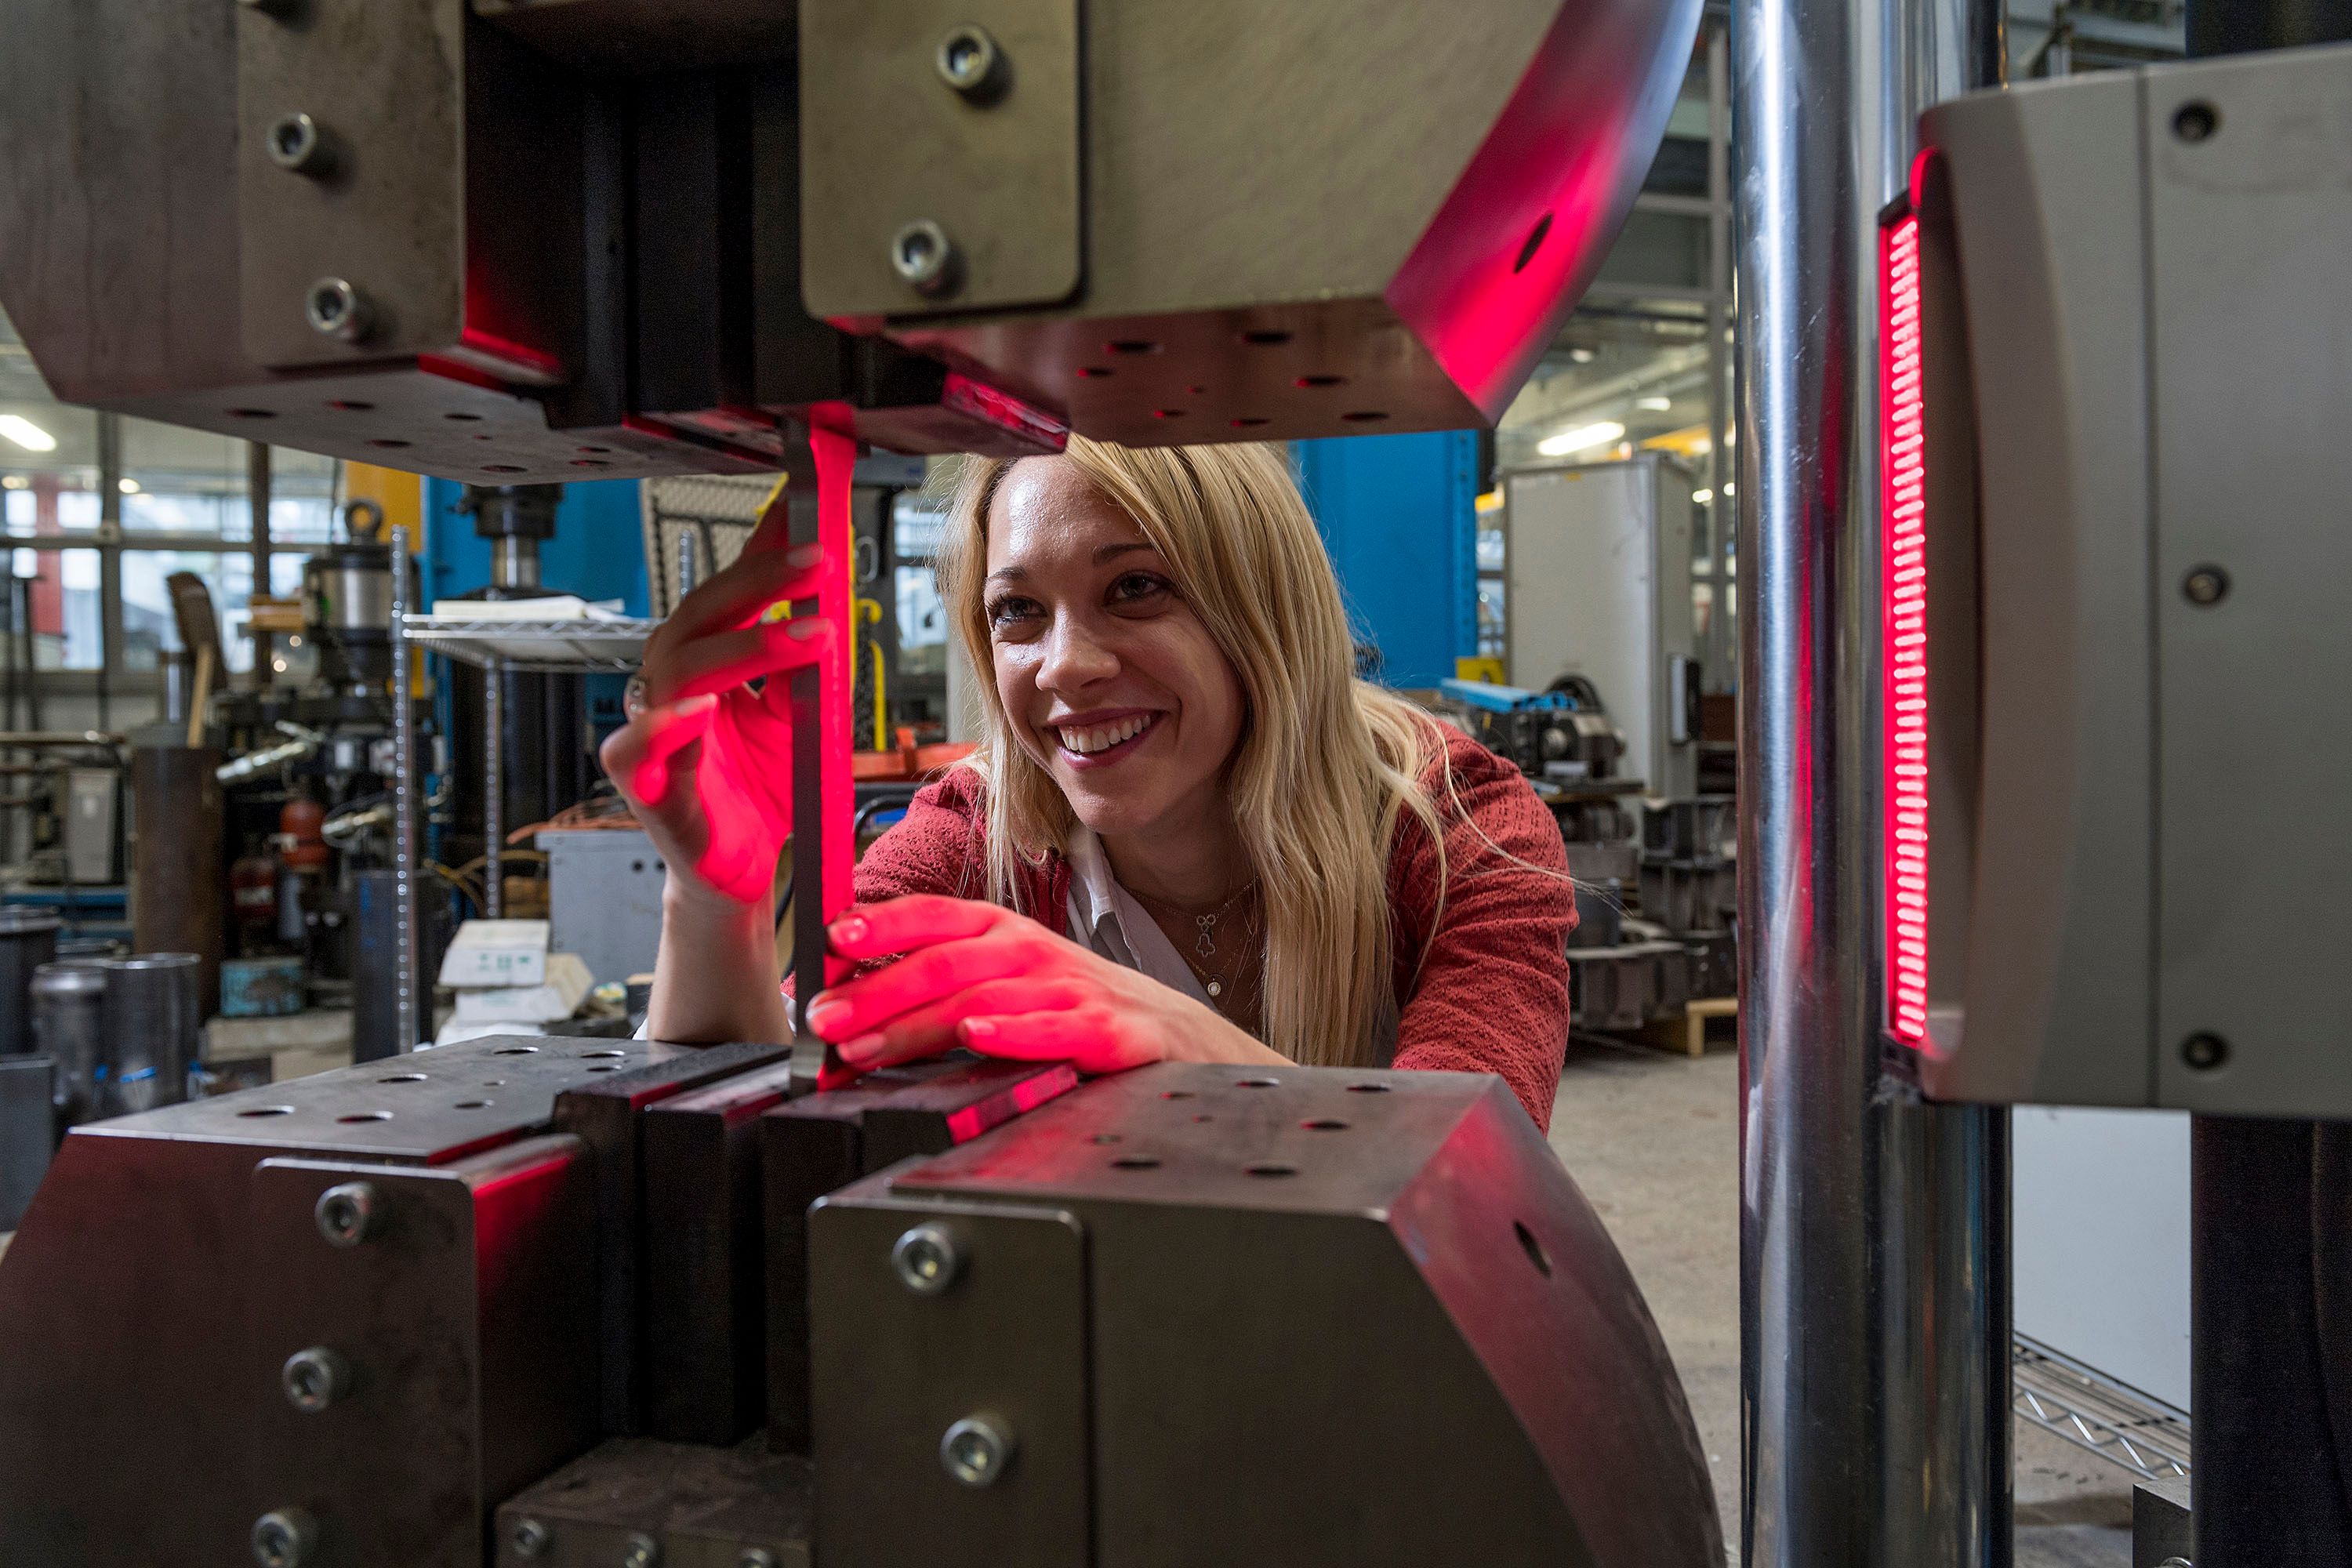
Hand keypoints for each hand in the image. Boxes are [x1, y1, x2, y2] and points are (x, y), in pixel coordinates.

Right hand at [599, 516, 834, 906]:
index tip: (800, 506)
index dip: (758, 549)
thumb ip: (804, 666)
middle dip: (758, 582)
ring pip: (672, 672)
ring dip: (742, 646)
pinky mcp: (649, 793)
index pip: (728, 595)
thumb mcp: (800, 719)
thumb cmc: (762, 793)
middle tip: (819, 560)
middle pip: (697, 618)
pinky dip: (662, 727)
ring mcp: (654, 738)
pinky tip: (699, 709)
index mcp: (705, 666)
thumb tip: (829, 597)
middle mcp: (670, 691)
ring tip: (807, 636)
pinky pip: (634, 751)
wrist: (742, 874)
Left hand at [803, 894, 1282, 1074]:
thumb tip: (858, 1004)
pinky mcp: (1109, 1031)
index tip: (831, 938)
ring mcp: (1074, 988)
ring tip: (868, 1046)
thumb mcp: (1015, 985)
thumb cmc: (1085, 1012)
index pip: (937, 916)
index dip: (884, 923)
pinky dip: (1015, 1032)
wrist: (1183, 1039)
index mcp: (1008, 935)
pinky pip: (1058, 1028)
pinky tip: (978, 1039)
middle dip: (877, 989)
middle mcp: (1036, 952)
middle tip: (825, 1019)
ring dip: (919, 1022)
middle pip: (947, 962)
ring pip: (986, 997)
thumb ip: (947, 990)